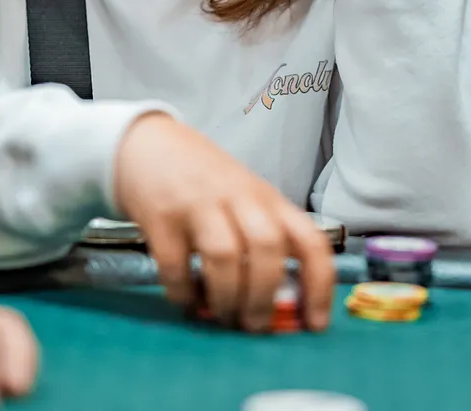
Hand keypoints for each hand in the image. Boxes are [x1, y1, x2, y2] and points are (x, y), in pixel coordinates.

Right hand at [113, 112, 334, 331]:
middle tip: (255, 326)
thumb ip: (265, 241)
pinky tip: (186, 299)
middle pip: (266, 246)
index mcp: (268, 200)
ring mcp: (198, 204)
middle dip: (265, 295)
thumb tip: (281, 307)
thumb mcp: (247, 201)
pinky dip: (183, 292)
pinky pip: (175, 264)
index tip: (314, 323)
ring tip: (222, 316)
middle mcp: (239, 197)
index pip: (309, 240)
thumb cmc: (207, 183)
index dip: (318, 284)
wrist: (151, 145)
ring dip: (226, 297)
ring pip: (224, 255)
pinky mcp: (161, 215)